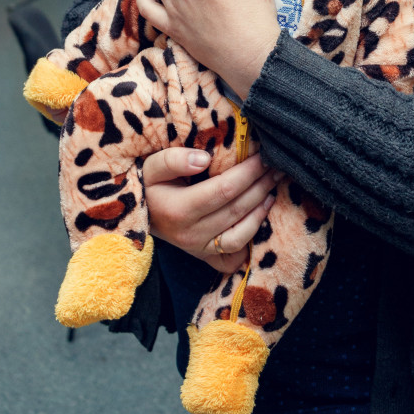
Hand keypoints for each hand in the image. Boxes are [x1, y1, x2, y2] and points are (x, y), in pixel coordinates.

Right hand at [143, 146, 281, 272]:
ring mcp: (198, 249)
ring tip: (272, 189)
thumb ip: (173, 160)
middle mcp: (190, 234)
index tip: (263, 156)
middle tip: (277, 167)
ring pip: (240, 235)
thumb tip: (204, 159)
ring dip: (261, 211)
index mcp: (178, 210)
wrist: (136, 214)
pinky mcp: (204, 257)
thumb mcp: (151, 167)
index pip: (224, 189)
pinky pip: (234, 254)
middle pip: (237, 210)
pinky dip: (251, 237)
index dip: (248, 173)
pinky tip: (260, 215)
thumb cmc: (147, 185)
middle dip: (261, 186)